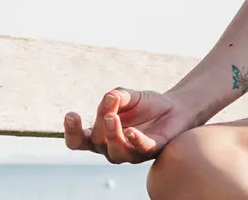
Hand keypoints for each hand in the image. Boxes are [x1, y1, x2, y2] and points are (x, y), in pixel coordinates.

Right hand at [64, 88, 193, 163]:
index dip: (71, 132)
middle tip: (109, 106)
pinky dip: (135, 141)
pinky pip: (141, 149)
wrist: (176, 108)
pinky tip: (131, 132)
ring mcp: (132, 152)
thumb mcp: (129, 96)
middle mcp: (112, 147)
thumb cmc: (146, 105)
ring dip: (112, 135)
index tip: (71, 114)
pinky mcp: (151, 150)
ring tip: (113, 117)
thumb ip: (117, 96)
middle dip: (100, 122)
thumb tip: (109, 97)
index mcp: (100, 136)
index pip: (78, 142)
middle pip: (97, 142)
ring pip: (115, 153)